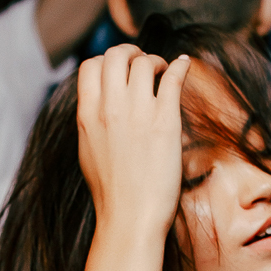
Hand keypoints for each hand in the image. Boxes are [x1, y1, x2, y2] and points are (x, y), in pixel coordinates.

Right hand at [76, 43, 191, 244]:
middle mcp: (110, 108)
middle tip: (144, 63)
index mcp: (87, 115)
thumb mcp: (88, 151)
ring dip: (156, 61)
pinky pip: (173, 77)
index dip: (107, 62)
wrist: (129, 218)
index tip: (120, 72)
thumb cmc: (110, 193)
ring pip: (144, 61)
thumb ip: (91, 121)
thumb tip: (97, 105)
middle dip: (132, 52)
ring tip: (164, 73)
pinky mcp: (165, 121)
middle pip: (117, 55)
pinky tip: (184, 65)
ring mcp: (138, 112)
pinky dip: (180, 65)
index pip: (91, 65)